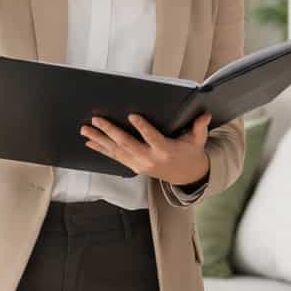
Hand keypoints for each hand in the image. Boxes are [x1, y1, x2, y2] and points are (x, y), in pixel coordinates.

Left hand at [82, 113, 210, 186]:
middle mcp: (149, 158)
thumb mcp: (197, 140)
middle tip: (97, 119)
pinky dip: (101, 150)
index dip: (142, 127)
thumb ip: (199, 127)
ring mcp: (139, 164)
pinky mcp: (134, 166)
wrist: (185, 176)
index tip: (132, 116)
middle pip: (127, 143)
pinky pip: (115, 157)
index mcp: (165, 150)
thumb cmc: (190, 153)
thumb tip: (205, 114)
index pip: (152, 137)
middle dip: (110, 131)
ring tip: (86, 130)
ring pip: (116, 151)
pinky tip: (90, 143)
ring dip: (99, 140)